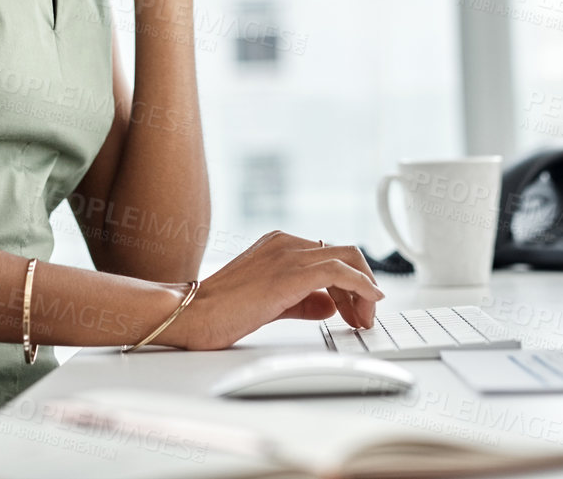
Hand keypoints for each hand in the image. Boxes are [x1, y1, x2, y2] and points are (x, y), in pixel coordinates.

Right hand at [158, 232, 383, 351]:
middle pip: (345, 254)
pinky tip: (369, 303)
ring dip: (365, 290)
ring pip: (348, 259)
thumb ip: (303, 300)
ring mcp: (288, 254)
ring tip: (364, 319)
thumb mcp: (272, 303)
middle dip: (363, 286)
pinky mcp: (290, 273)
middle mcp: (286, 242)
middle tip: (365, 316)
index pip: (330, 255)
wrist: (193, 314)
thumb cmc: (221, 311)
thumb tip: (330, 305)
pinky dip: (362, 286)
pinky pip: (340, 272)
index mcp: (279, 244)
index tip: (356, 309)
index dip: (350, 283)